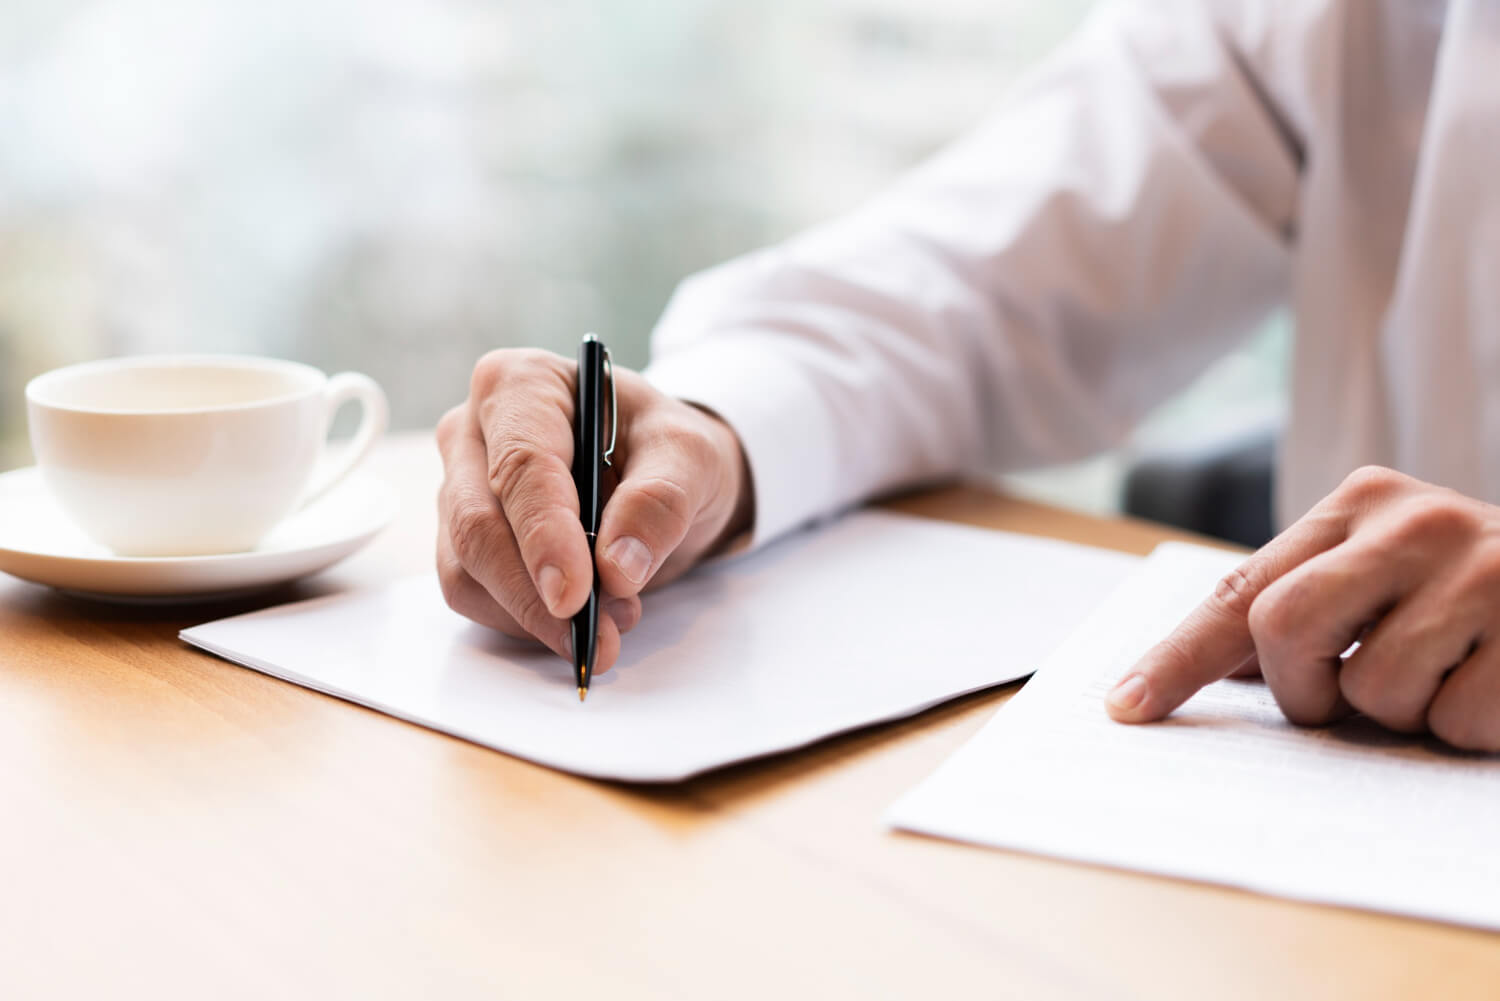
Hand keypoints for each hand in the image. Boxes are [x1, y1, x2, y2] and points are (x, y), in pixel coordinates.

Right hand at [435, 348, 752, 672]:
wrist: (664, 477)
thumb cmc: (667, 449)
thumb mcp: (692, 459)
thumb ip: (661, 502)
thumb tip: (619, 566)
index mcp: (523, 384)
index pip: (521, 464)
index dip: (544, 534)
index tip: (572, 596)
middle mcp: (474, 431)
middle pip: (478, 525)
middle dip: (537, 594)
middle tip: (599, 637)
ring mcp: (461, 487)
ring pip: (466, 569)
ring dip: (534, 615)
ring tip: (612, 620)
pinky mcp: (464, 541)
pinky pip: (474, 595)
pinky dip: (526, 621)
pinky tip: (580, 618)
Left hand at [1106, 466, 1499, 750]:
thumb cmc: (1475, 594)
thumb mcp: (1383, 577)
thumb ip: (1303, 610)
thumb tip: (1188, 678)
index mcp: (1360, 502)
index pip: (1239, 591)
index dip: (1176, 658)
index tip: (1125, 708)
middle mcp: (1416, 519)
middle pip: (1284, 628)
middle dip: (1303, 691)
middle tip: (1344, 697)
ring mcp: (1486, 566)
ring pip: (1376, 690)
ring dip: (1403, 713)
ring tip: (1450, 673)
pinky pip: (1459, 720)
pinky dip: (1468, 729)